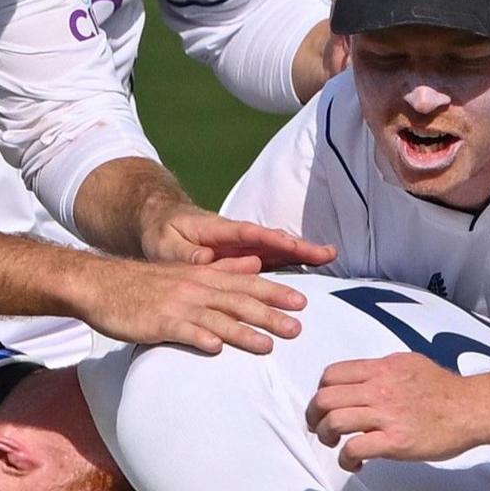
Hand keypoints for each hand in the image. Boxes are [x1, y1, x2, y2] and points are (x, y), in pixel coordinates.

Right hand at [62, 255, 305, 354]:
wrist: (99, 284)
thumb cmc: (143, 284)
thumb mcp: (184, 272)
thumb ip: (220, 271)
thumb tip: (255, 266)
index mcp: (202, 277)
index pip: (246, 283)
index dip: (275, 292)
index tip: (303, 302)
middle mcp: (193, 288)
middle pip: (237, 301)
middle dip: (269, 314)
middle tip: (298, 329)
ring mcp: (175, 305)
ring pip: (215, 318)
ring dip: (242, 332)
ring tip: (268, 346)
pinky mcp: (155, 322)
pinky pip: (180, 331)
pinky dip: (199, 338)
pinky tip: (215, 349)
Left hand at [146, 206, 334, 274]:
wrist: (160, 222)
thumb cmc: (161, 231)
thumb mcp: (164, 243)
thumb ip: (183, 252)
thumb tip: (203, 258)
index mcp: (218, 230)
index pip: (249, 233)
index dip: (271, 239)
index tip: (292, 244)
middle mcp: (236, 236)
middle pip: (272, 239)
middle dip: (298, 246)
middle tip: (328, 252)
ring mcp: (241, 246)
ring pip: (275, 249)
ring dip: (301, 253)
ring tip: (329, 256)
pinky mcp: (242, 256)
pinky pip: (269, 259)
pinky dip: (289, 263)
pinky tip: (310, 269)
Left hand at [306, 353, 489, 469]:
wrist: (473, 409)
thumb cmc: (445, 389)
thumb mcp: (409, 364)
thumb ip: (383, 370)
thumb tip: (364, 378)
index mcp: (380, 369)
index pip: (332, 374)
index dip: (321, 391)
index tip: (326, 405)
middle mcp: (378, 389)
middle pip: (325, 398)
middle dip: (314, 416)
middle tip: (320, 428)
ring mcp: (386, 415)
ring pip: (334, 421)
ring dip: (326, 436)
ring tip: (334, 444)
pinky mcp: (395, 441)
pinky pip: (354, 448)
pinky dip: (346, 458)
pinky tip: (354, 464)